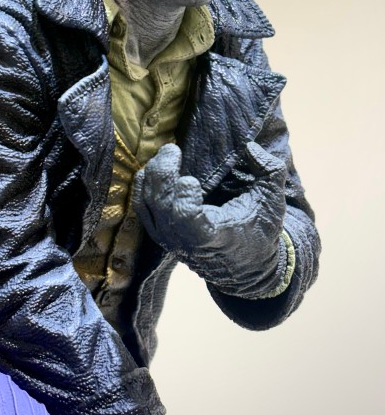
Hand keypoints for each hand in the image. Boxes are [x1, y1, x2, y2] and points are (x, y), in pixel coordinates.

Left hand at [132, 141, 288, 297]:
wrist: (246, 268)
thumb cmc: (259, 231)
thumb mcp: (272, 201)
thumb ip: (270, 170)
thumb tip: (251, 146)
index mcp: (213, 234)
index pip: (186, 219)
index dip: (182, 197)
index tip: (191, 180)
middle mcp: (186, 239)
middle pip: (161, 206)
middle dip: (162, 173)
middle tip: (172, 149)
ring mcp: (170, 238)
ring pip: (147, 205)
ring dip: (151, 176)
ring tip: (165, 155)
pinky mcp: (162, 234)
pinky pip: (142, 209)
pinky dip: (143, 187)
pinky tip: (152, 169)